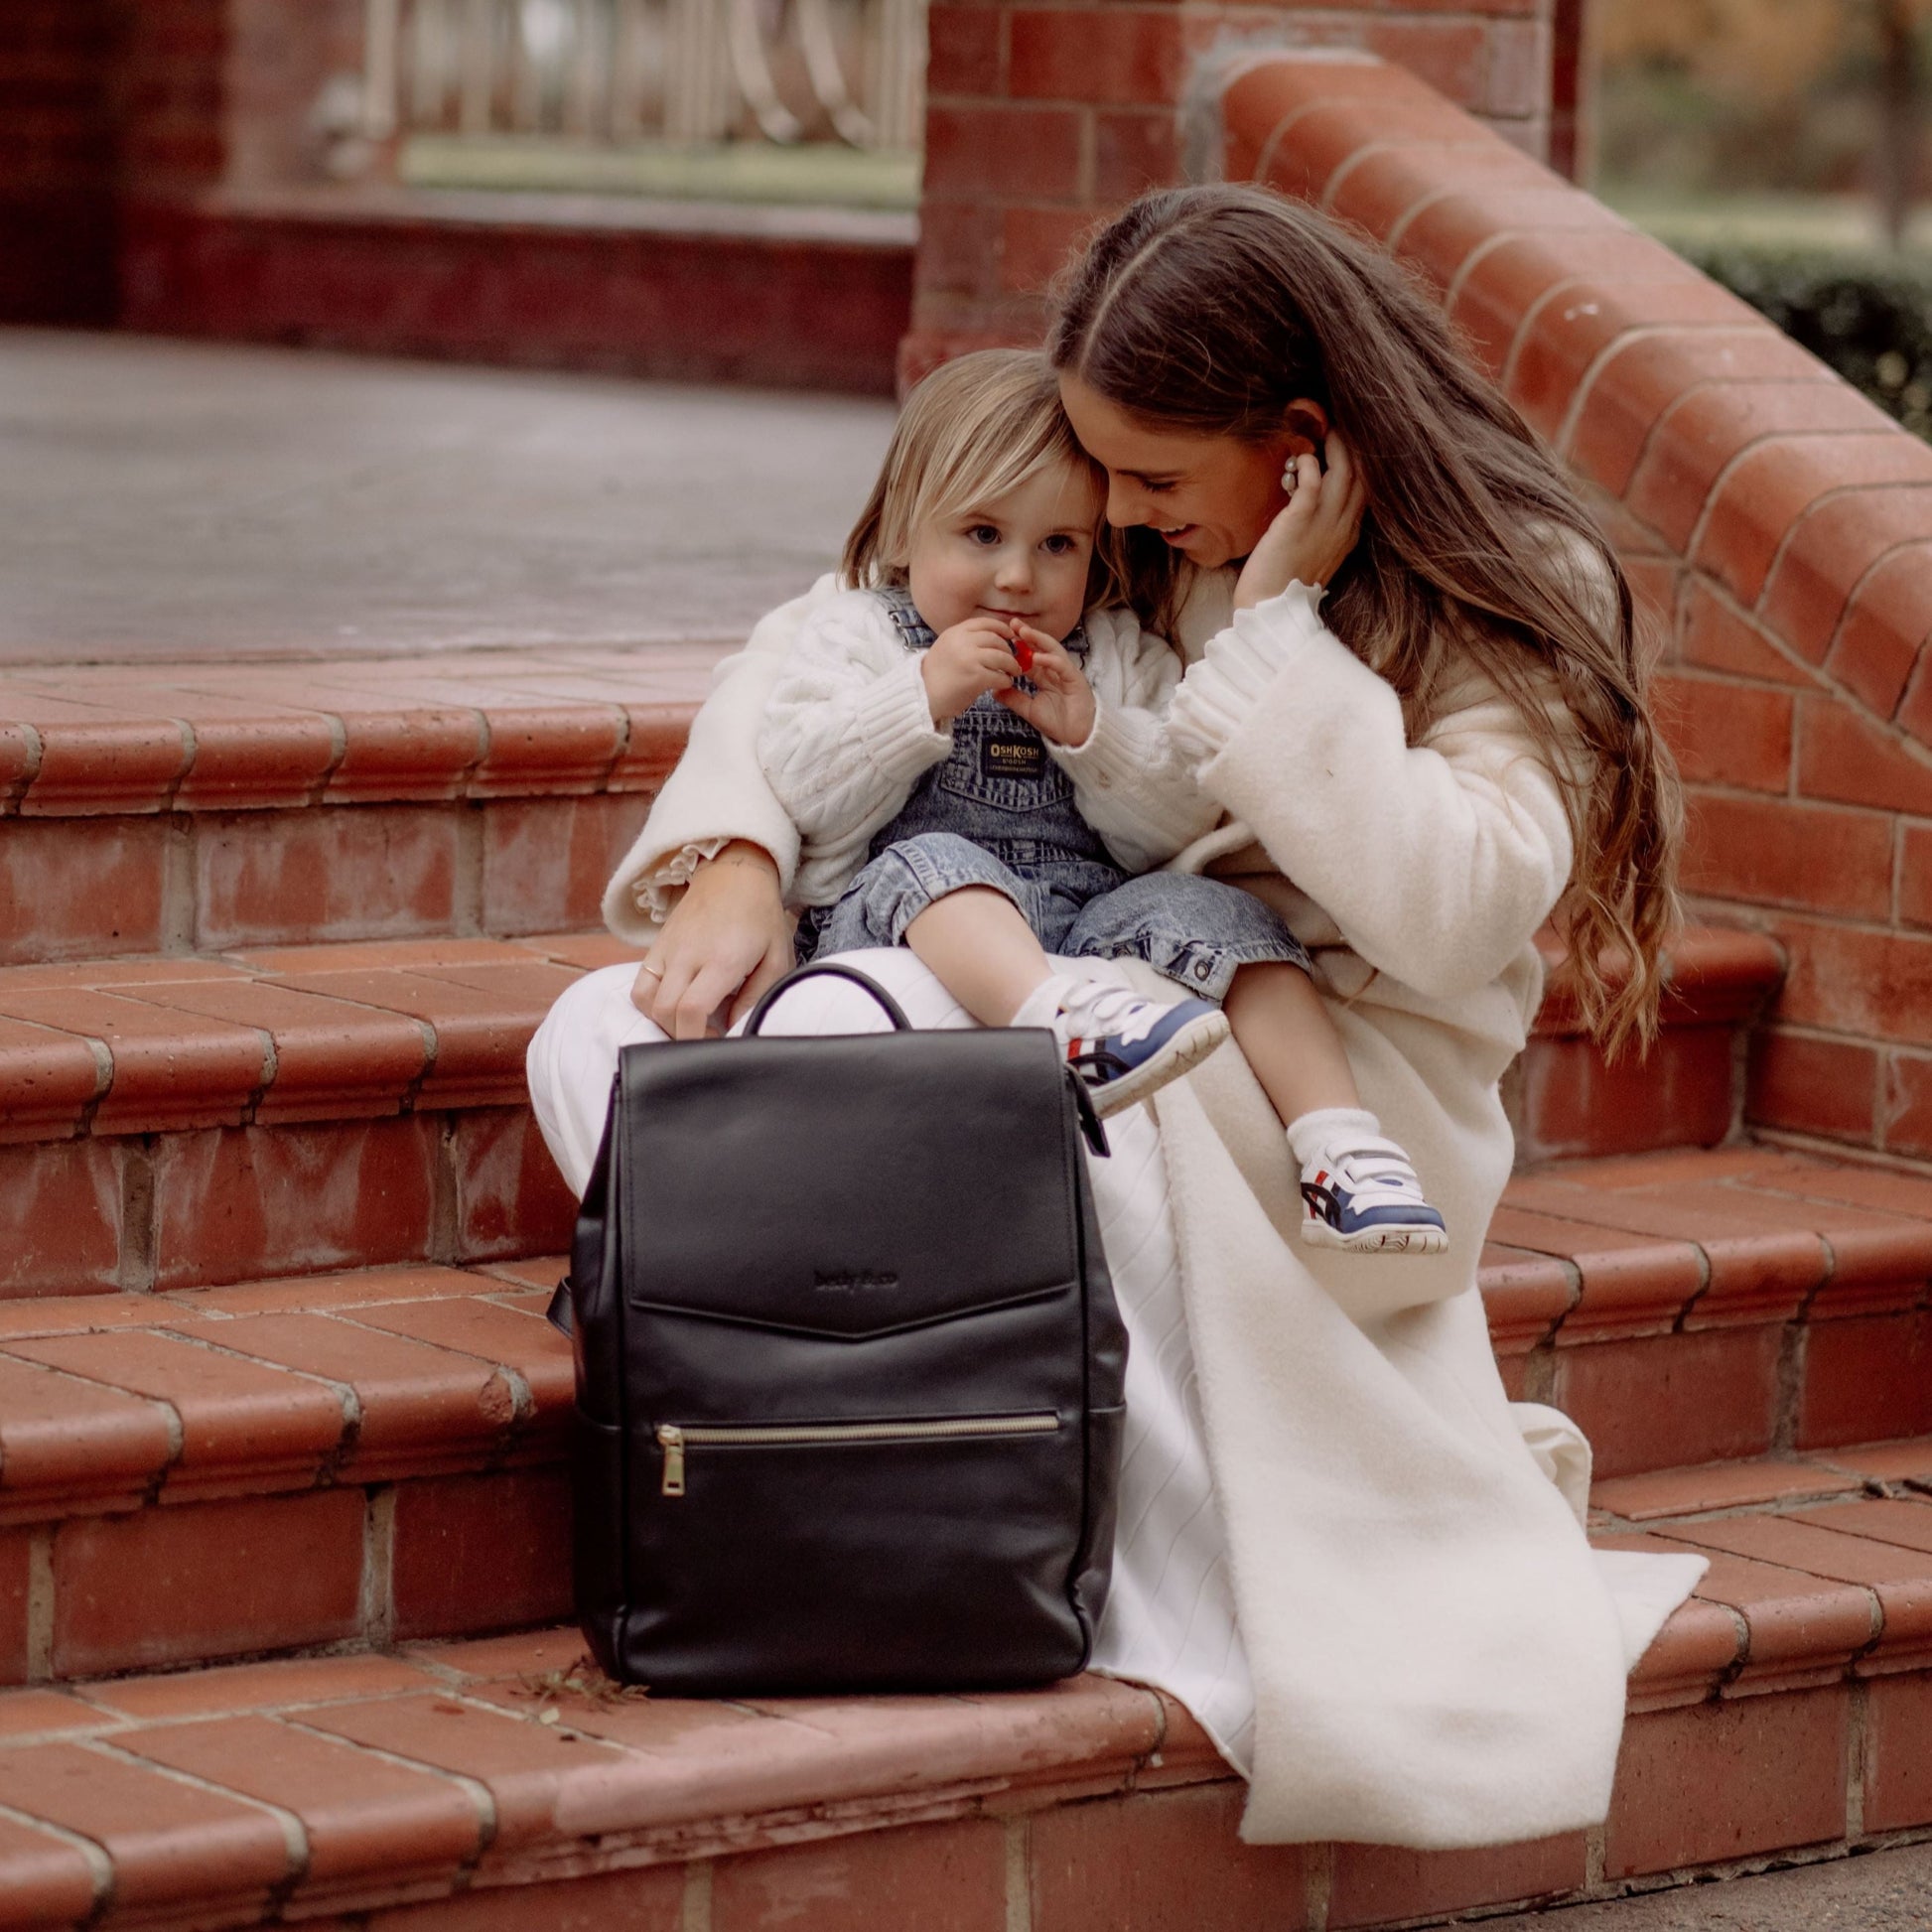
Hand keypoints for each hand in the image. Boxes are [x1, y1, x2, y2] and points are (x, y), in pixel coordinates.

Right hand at [631, 841, 793, 1038]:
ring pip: (645, 1000)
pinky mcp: (655, 946)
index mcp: (722, 960)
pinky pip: (639, 985)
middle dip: (681, 1035)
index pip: (691, 1010)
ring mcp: (667, 950)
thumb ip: (757, 996)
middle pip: (665, 1012)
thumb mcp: (777, 958)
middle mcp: (688, 955)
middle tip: (705, 1035)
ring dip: (662, 1021)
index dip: (695, 1038)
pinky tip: (672, 1005)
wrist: (734, 874)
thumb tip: (733, 1026)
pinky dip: (649, 1004)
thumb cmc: (761, 918)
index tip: (713, 1045)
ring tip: (687, 1022)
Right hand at [922, 617, 1020, 723]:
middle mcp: (962, 641)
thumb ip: (965, 641)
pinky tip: (1004, 684)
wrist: (922, 696)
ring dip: (1011, 665)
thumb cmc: (935, 677)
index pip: (985, 623)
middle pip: (996, 639)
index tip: (1010, 634)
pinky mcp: (976, 677)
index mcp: (955, 632)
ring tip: (1013, 672)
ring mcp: (970, 658)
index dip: (1001, 627)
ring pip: (1002, 656)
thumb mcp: (946, 648)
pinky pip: (1000, 676)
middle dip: (1008, 650)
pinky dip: (1006, 680)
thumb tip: (992, 638)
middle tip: (1012, 660)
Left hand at [995, 621, 1095, 746]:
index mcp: (1044, 676)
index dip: (1017, 646)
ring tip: (1024, 632)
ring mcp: (1066, 673)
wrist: (1076, 736)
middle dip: (1028, 634)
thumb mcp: (1028, 710)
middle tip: (1013, 624)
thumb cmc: (1057, 722)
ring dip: (1038, 640)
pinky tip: (1037, 657)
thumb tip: (994, 690)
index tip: (1002, 636)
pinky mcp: (1075, 680)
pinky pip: (1062, 666)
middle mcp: (1055, 671)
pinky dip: (1050, 660)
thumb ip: (1013, 698)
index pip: (1029, 656)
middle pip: (1041, 647)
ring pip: (1052, 650)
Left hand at [1233, 429, 1366, 611]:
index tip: (1355, 442)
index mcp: (1349, 533)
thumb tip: (1313, 497)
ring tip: (1327, 429)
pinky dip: (1310, 464)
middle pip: (1364, 475)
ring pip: (1345, 473)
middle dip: (1356, 447)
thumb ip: (1321, 525)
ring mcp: (1324, 523)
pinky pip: (1313, 482)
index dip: (1364, 462)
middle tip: (1342, 425)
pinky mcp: (1299, 521)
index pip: (1368, 489)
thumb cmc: (1284, 581)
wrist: (1270, 609)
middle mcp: (1343, 526)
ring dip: (1337, 447)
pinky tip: (1304, 458)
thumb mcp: (1314, 550)